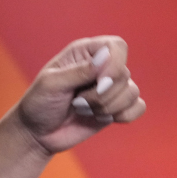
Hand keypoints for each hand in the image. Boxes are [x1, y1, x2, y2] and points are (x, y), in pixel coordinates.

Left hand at [17, 36, 145, 154]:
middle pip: (124, 73)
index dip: (114, 64)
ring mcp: (111, 87)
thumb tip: (105, 56)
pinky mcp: (117, 107)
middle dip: (101, 95)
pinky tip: (100, 118)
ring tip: (82, 110)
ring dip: (106, 108)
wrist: (38, 132)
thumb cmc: (39, 102)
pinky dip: (122, 116)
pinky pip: (138, 108)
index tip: (99, 82)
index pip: (116, 46)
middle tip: (77, 102)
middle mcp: (101, 66)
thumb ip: (79, 71)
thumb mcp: (51, 84)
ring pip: (132, 93)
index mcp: (83, 52)